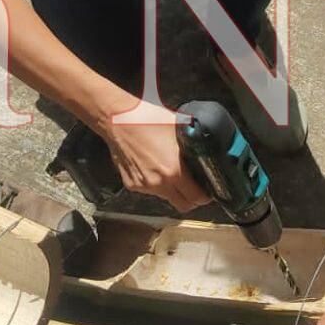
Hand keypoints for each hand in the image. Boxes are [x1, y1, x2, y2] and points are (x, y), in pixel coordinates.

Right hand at [100, 98, 209, 212]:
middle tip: (194, 188)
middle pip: (183, 205)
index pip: (196, 198)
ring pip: (166, 197)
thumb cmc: (146, 119)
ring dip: (172, 189)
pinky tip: (153, 167)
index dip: (205, 196)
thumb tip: (205, 146)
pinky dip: (155, 183)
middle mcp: (158, 183)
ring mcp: (143, 186)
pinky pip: (150, 190)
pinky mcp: (131, 184)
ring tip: (170, 171)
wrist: (116, 120)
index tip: (207, 191)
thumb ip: (193, 142)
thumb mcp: (178, 127)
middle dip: (192, 199)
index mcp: (173, 170)